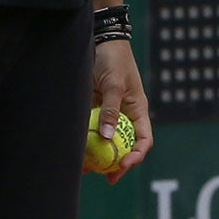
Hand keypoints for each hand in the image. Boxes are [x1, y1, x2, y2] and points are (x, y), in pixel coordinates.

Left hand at [90, 38, 152, 185]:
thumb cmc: (113, 60)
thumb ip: (111, 110)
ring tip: (87, 169)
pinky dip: (85, 139)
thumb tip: (107, 137)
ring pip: (105, 139)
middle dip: (116, 162)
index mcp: (137, 111)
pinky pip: (90, 127)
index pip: (143, 140)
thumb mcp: (115, 85)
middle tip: (107, 177)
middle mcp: (124, 115)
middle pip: (124, 144)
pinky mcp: (93, 107)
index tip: (124, 164)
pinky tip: (75, 150)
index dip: (136, 155)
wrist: (99, 40)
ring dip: (98, 154)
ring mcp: (108, 112)